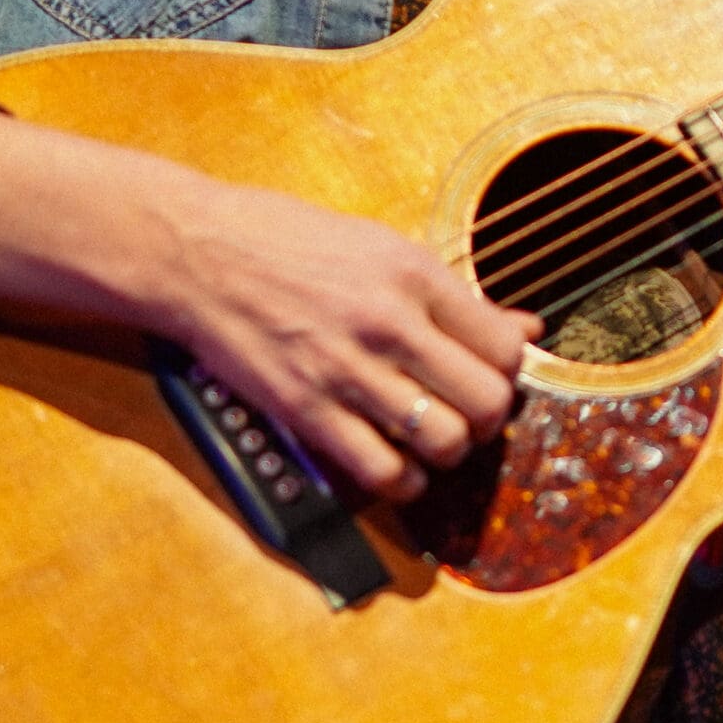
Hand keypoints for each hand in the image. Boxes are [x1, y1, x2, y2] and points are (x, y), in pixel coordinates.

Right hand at [146, 167, 534, 502]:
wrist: (199, 252)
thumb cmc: (286, 241)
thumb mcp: (382, 246)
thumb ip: (453, 295)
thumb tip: (523, 329)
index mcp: (414, 274)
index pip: (503, 347)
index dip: (508, 373)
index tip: (490, 377)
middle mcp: (390, 322)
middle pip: (486, 401)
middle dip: (489, 420)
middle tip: (469, 416)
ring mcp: (348, 368)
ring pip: (444, 441)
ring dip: (447, 453)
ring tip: (431, 441)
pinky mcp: (306, 409)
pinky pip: (380, 470)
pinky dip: (400, 481)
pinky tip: (395, 466)